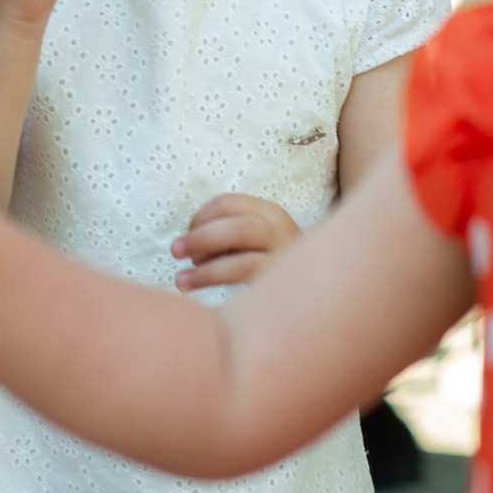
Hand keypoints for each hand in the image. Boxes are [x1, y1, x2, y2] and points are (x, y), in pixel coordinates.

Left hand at [172, 191, 301, 290]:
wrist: (316, 287)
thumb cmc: (272, 261)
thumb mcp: (256, 237)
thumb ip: (228, 233)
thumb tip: (187, 244)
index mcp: (270, 212)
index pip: (227, 203)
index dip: (199, 218)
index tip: (187, 234)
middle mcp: (281, 231)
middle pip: (234, 227)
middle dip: (199, 239)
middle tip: (176, 251)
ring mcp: (285, 261)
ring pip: (241, 262)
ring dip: (205, 271)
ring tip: (181, 281)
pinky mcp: (281, 286)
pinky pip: (245, 285)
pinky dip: (215, 283)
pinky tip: (195, 289)